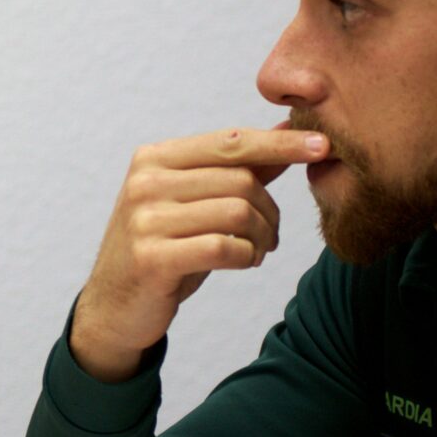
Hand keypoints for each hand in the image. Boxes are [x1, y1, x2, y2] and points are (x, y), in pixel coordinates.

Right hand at [68, 126, 326, 379]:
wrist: (114, 307)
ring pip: (237, 213)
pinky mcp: (151, 258)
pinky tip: (244, 262)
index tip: (322, 145)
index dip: (280, 143)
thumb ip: (238, 168)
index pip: (231, 141)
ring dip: (263, 237)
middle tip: (272, 236)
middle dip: (271, 211)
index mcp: (155, 158)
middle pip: (241, 180)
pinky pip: (223, 248)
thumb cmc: (165, 248)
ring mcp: (144, 220)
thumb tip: (288, 129)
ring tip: (259, 251)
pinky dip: (247, 257)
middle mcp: (145, 182)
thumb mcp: (195, 202)